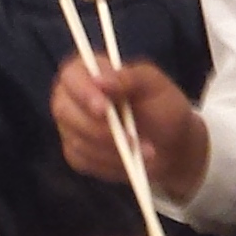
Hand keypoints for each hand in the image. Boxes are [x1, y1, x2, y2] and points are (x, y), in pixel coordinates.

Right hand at [50, 56, 209, 203]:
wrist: (171, 145)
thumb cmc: (163, 107)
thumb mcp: (156, 87)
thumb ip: (130, 78)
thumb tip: (99, 80)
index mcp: (89, 71)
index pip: (72, 75)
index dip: (83, 92)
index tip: (103, 109)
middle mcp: (72, 97)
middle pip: (64, 111)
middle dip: (98, 129)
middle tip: (132, 140)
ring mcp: (71, 126)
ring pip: (77, 140)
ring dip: (113, 150)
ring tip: (146, 151)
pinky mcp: (76, 152)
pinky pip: (84, 160)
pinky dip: (111, 164)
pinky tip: (132, 161)